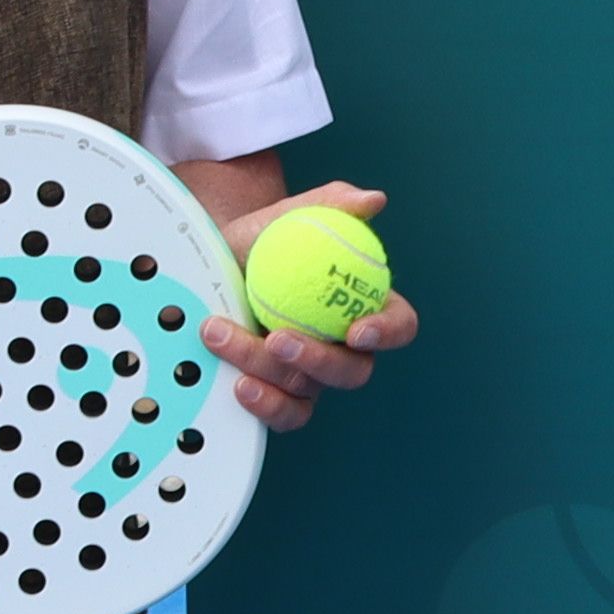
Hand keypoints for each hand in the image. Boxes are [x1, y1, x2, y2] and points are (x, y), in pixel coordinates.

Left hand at [204, 184, 420, 427]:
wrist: (216, 262)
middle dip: (318, 359)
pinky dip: (265, 405)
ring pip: (308, 389)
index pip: (398, 325)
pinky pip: (285, 412)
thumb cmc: (263, 240)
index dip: (387, 333)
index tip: (358, 329)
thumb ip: (331, 205)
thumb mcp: (291, 216)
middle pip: (353, 370)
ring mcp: (311, 375)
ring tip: (224, 335)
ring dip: (268, 369)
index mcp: (366, 307)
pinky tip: (239, 384)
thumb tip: (371, 201)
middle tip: (279, 338)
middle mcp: (344, 348)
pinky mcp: (279, 392)